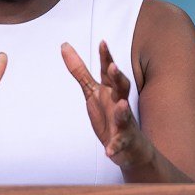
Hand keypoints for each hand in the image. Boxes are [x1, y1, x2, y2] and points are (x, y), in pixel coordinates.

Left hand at [61, 41, 153, 169]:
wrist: (130, 146)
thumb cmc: (110, 114)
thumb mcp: (92, 91)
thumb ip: (80, 70)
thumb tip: (64, 46)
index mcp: (110, 91)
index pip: (108, 72)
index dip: (106, 58)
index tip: (102, 43)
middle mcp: (119, 104)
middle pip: (121, 88)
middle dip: (118, 78)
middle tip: (113, 67)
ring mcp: (124, 123)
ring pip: (125, 115)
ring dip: (123, 110)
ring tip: (121, 104)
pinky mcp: (123, 142)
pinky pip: (120, 144)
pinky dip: (115, 147)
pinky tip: (110, 151)